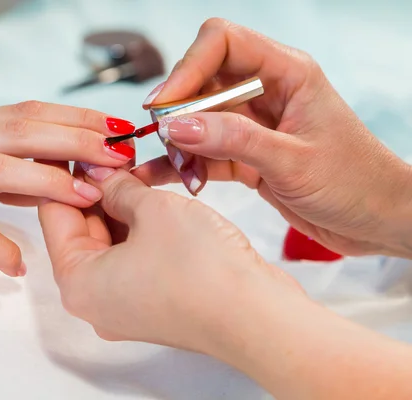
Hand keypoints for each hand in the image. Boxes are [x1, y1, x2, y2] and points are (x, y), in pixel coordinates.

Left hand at [38, 165, 302, 355]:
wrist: (258, 316)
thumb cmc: (203, 271)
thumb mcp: (152, 209)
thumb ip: (118, 187)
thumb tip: (99, 172)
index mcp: (77, 283)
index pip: (53, 214)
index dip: (64, 174)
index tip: (77, 146)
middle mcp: (95, 299)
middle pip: (81, 229)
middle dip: (96, 188)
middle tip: (110, 152)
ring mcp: (125, 303)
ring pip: (110, 241)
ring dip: (120, 205)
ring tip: (133, 169)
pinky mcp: (153, 301)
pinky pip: (134, 255)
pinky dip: (139, 227)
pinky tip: (151, 198)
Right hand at [138, 18, 411, 256]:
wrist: (376, 220)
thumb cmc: (355, 182)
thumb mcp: (292, 161)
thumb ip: (234, 140)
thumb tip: (177, 126)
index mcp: (286, 73)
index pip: (222, 43)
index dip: (188, 67)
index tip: (163, 104)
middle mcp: (265, 92)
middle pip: (202, 82)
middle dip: (178, 112)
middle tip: (166, 141)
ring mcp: (253, 125)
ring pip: (197, 121)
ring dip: (179, 145)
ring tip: (179, 171)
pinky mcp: (245, 156)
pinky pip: (204, 153)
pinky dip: (183, 165)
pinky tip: (161, 178)